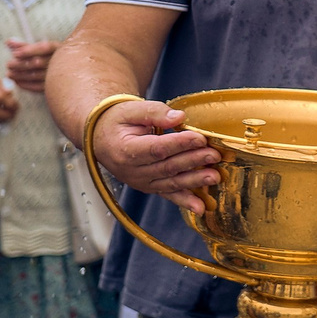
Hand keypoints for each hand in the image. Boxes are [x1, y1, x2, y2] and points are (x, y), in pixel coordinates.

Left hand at [4, 39, 58, 93]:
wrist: (70, 72)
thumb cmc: (50, 57)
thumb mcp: (41, 49)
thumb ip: (24, 46)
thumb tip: (8, 42)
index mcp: (58, 48)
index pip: (44, 47)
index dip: (29, 50)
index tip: (14, 53)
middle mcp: (60, 61)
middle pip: (38, 62)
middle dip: (21, 64)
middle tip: (9, 64)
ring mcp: (58, 74)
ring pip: (37, 75)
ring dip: (21, 75)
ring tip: (9, 74)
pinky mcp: (54, 86)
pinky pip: (38, 87)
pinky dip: (26, 85)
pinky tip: (17, 82)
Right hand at [91, 100, 221, 214]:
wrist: (101, 138)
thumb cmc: (117, 121)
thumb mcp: (131, 110)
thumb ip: (155, 112)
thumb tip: (179, 117)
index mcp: (125, 149)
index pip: (157, 148)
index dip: (180, 144)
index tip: (200, 138)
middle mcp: (132, 170)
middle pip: (167, 167)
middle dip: (193, 161)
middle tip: (214, 155)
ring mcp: (140, 182)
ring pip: (171, 183)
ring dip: (194, 181)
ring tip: (214, 177)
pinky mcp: (148, 187)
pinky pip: (168, 195)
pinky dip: (184, 201)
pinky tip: (200, 207)